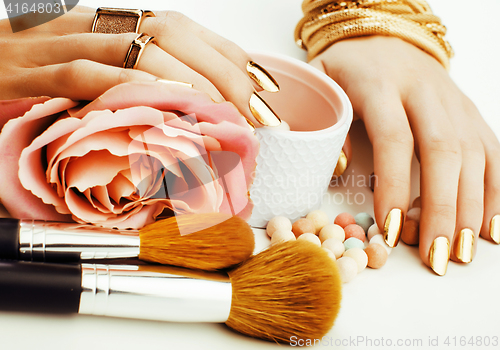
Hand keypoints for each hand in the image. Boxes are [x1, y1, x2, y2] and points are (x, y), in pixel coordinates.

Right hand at [0, 6, 279, 126]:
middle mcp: (85, 23)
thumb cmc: (24, 77)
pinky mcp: (24, 71)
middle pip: (169, 32)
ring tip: (225, 118)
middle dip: (223, 72)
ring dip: (190, 84)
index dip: (228, 53)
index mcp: (104, 23)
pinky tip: (165, 110)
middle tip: (258, 114)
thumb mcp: (86, 75)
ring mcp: (54, 43)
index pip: (180, 27)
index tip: (266, 86)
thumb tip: (185, 118)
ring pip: (135, 48)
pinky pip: (85, 74)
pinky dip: (130, 90)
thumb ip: (130, 88)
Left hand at [310, 35, 499, 273]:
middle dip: (440, 207)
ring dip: (470, 208)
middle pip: (442, 150)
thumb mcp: (320, 82)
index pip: (394, 136)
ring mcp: (454, 102)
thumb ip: (324, 120)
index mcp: (381, 84)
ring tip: (458, 252)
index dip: (394, 184)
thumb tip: (339, 168)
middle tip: (432, 255)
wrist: (386, 39)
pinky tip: (490, 228)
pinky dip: (495, 192)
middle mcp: (426, 91)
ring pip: (472, 155)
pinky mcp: (471, 113)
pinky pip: (492, 152)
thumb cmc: (346, 69)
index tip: (390, 228)